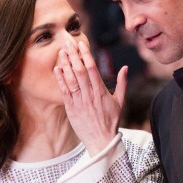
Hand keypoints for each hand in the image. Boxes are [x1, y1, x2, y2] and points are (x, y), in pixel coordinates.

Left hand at [54, 38, 126, 155]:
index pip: (92, 68)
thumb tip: (125, 68)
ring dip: (65, 64)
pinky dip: (60, 79)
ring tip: (61, 51)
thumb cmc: (111, 121)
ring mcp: (79, 102)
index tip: (81, 43)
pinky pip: (64, 91)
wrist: (101, 140)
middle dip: (73, 55)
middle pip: (79, 70)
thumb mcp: (120, 102)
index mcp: (101, 91)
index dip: (85, 54)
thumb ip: (122, 84)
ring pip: (70, 79)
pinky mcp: (71, 108)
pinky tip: (57, 68)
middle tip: (68, 42)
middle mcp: (89, 95)